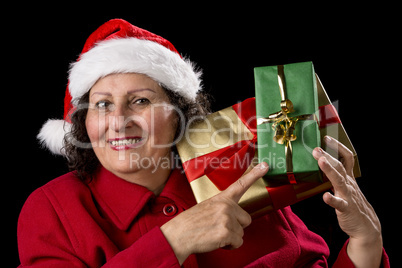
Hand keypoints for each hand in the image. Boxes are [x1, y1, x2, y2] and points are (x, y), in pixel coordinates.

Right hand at [161, 162, 268, 264]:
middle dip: (236, 227)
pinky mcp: (226, 232)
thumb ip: (222, 208)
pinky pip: (238, 243)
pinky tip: (216, 241)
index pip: (240, 184)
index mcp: (221, 199)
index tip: (265, 165)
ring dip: (231, 237)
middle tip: (219, 228)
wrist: (177, 235)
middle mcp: (226, 206)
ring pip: (241, 233)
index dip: (254, 174)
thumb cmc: (190, 223)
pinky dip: (229, 246)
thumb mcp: (207, 208)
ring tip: (214, 234)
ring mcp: (227, 218)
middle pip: (246, 219)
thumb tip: (234, 217)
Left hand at [313, 136, 382, 267]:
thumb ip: (337, 175)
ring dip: (330, 171)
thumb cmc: (352, 203)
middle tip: (316, 148)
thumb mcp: (346, 186)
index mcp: (349, 178)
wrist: (366, 226)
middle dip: (328, 156)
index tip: (327, 138)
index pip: (346, 158)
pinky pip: (339, 204)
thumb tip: (322, 162)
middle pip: (340, 167)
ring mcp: (348, 196)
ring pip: (339, 181)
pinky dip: (333, 200)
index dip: (338, 147)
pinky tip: (325, 196)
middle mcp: (349, 184)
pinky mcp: (346, 209)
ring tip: (321, 161)